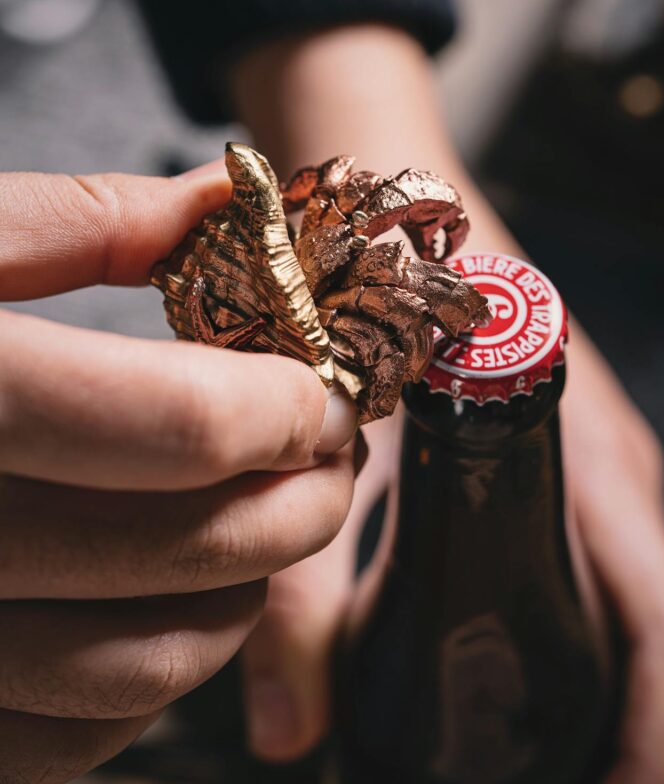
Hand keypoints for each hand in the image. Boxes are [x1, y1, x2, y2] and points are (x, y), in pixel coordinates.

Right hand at [0, 168, 357, 782]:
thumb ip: (83, 223)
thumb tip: (227, 201)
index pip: (173, 423)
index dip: (283, 406)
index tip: (323, 390)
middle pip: (183, 549)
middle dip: (300, 500)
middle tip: (325, 454)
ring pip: (141, 666)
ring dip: (243, 593)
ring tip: (262, 522)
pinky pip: (70, 741)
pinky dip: (152, 675)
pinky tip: (165, 599)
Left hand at [230, 25, 663, 773]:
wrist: (400, 205)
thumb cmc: (386, 302)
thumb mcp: (341, 455)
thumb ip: (303, 591)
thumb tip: (291, 737)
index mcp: (586, 468)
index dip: (654, 737)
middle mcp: (613, 471)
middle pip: (656, 634)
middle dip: (623, 727)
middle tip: (556, 783)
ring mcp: (596, 463)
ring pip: (629, 605)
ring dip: (599, 688)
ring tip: (524, 748)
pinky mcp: (565, 457)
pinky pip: (596, 567)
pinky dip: (574, 637)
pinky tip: (503, 670)